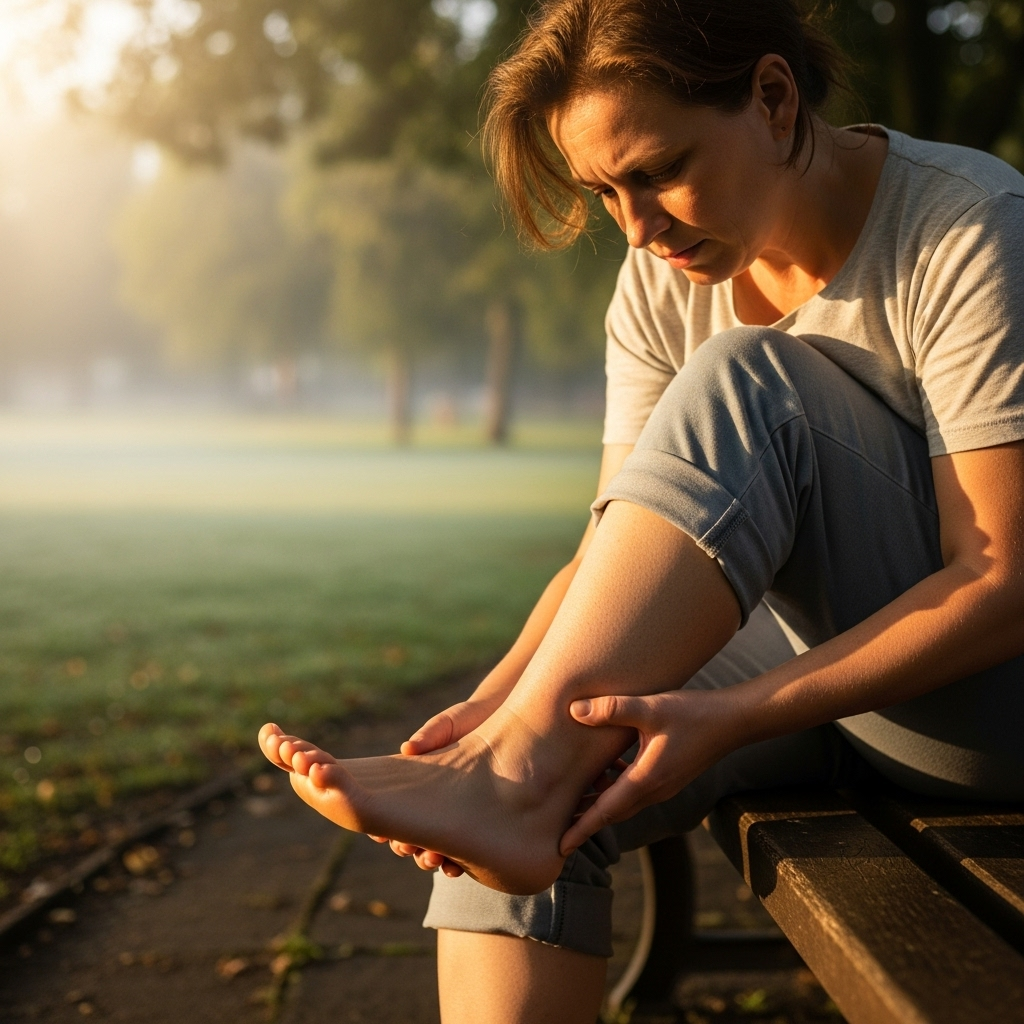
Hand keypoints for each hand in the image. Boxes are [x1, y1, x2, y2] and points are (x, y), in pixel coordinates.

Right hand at [370, 696, 504, 876]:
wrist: (512, 722)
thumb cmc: (471, 720)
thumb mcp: (450, 723)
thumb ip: (431, 733)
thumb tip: (408, 749)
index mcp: (418, 783)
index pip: (393, 810)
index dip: (383, 826)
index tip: (380, 834)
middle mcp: (434, 804)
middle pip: (410, 836)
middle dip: (406, 847)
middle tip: (408, 848)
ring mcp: (458, 816)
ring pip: (436, 848)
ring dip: (430, 859)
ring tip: (434, 859)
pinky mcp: (482, 824)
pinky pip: (467, 853)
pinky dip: (457, 863)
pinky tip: (456, 867)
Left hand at [560, 689, 736, 854]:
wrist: (733, 721)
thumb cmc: (693, 713)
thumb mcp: (650, 708)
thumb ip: (612, 709)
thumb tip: (575, 711)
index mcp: (646, 780)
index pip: (606, 812)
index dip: (581, 830)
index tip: (560, 848)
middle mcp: (654, 790)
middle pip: (611, 813)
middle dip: (583, 821)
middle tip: (554, 825)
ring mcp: (663, 786)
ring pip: (623, 803)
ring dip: (598, 802)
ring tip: (571, 796)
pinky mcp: (668, 777)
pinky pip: (635, 790)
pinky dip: (615, 786)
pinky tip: (607, 765)